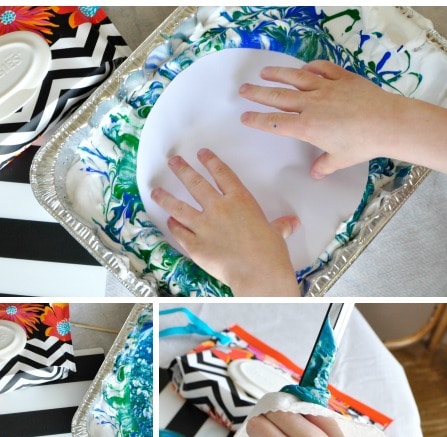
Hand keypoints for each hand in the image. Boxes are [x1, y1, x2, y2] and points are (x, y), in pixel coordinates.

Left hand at [151, 148, 299, 295]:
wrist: (257, 272)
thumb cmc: (269, 252)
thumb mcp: (276, 233)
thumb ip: (279, 225)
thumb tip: (289, 223)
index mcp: (240, 200)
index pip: (222, 174)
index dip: (210, 162)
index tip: (202, 154)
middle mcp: (218, 209)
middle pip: (196, 184)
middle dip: (183, 170)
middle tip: (173, 161)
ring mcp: (204, 226)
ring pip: (179, 207)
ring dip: (166, 197)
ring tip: (156, 191)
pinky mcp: (195, 245)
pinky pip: (180, 232)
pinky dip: (173, 226)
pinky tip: (169, 221)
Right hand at [239, 60, 399, 178]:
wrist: (389, 123)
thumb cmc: (363, 144)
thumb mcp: (340, 160)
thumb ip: (324, 166)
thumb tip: (316, 174)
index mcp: (307, 127)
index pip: (275, 123)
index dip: (257, 120)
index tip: (245, 117)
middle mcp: (312, 104)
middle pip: (278, 97)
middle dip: (258, 94)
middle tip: (243, 90)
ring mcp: (326, 88)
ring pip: (295, 78)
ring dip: (277, 74)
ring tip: (264, 72)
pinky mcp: (343, 78)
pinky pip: (323, 69)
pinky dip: (311, 67)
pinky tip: (304, 68)